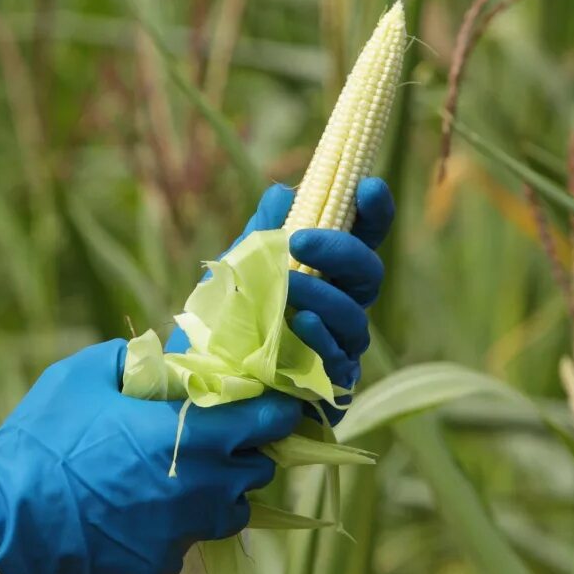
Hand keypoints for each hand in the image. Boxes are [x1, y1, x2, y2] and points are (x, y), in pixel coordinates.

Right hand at [0, 340, 301, 573]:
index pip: (267, 421)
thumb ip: (134, 360)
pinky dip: (178, 527)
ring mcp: (181, 532)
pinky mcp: (158, 563)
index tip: (265, 402)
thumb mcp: (83, 375)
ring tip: (185, 476)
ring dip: (220, 493)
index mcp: (191, 435)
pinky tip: (144, 511)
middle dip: (245, 452)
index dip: (273, 409)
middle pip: (256, 471)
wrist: (2, 519)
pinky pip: (188, 543)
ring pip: (231, 513)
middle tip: (214, 436)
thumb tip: (159, 360)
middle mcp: (200, 488)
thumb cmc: (43, 439)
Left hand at [172, 177, 393, 416]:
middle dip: (342, 252)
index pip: (363, 237)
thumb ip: (262, 232)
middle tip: (302, 241)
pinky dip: (321, 340)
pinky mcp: (327, 386)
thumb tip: (283, 193)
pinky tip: (301, 325)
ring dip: (324, 296)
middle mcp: (340, 307)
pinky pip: (338, 362)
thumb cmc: (225, 319)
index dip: (375, 211)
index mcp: (326, 271)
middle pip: (369, 274)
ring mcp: (337, 347)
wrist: (198, 381)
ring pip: (355, 319)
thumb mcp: (236, 268)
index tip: (368, 187)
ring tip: (288, 286)